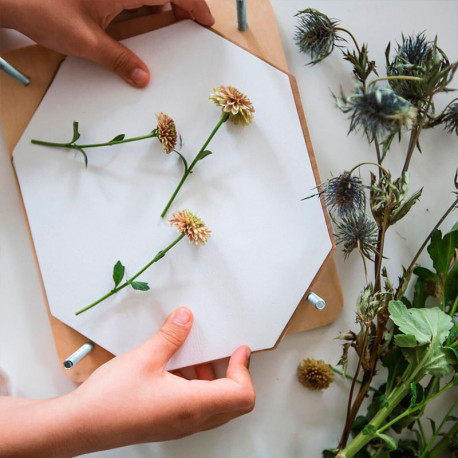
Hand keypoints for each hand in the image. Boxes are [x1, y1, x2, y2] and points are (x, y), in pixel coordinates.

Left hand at [0, 0, 213, 86]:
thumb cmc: (43, 9)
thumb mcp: (87, 42)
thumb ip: (120, 60)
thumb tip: (143, 79)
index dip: (193, 3)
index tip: (205, 19)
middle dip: (181, 2)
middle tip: (193, 21)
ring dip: (161, 2)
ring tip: (175, 20)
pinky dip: (142, 3)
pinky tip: (144, 16)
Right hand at [0, 307, 254, 455]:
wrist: (79, 426)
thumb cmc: (109, 400)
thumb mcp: (144, 357)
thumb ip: (170, 335)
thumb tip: (186, 318)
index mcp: (191, 405)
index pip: (241, 395)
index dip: (244, 369)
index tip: (240, 349)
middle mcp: (190, 420)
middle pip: (234, 403)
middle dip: (235, 374)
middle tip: (228, 351)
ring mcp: (179, 425)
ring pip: (216, 406)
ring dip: (216, 380)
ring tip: (199, 356)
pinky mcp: (168, 424)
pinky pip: (198, 408)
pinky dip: (199, 387)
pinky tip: (179, 368)